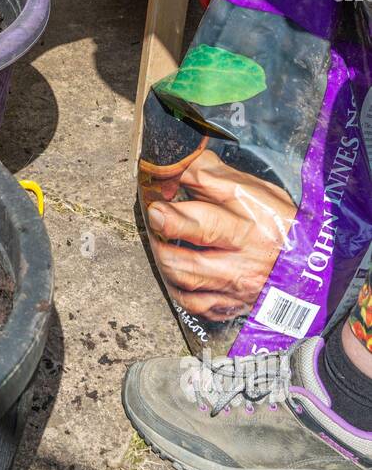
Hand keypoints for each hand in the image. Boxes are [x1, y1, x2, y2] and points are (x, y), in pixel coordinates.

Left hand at [145, 149, 296, 320]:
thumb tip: (180, 164)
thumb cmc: (283, 225)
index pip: (211, 215)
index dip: (178, 209)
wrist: (314, 269)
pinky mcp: (231, 305)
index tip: (157, 201)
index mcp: (255, 224)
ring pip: (187, 278)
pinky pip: (193, 304)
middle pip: (197, 249)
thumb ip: (217, 178)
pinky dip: (176, 288)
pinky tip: (174, 272)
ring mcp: (238, 286)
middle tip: (155, 217)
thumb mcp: (260, 193)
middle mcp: (246, 258)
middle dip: (168, 231)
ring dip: (164, 258)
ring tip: (160, 240)